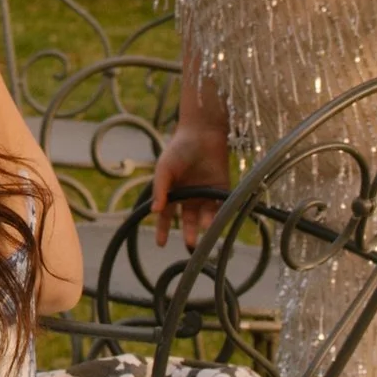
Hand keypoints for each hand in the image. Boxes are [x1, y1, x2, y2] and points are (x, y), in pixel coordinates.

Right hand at [151, 124, 228, 244]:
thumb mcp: (164, 168)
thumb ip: (160, 189)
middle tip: (190, 243)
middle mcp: (190, 197)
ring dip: (206, 224)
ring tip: (206, 228)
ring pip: (206, 216)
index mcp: (174, 192)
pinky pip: (222, 205)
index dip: (163, 229)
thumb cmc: (178, 148)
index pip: (167, 216)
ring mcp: (206, 194)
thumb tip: (154, 211)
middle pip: (189, 221)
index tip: (161, 244)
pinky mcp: (222, 189)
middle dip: (189, 233)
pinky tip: (219, 220)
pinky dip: (221, 214)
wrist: (202, 132)